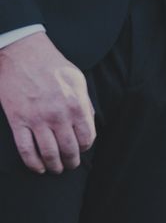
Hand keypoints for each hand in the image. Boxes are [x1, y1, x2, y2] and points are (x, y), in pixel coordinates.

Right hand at [0, 33, 94, 173]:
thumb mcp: (78, 80)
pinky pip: (26, 149)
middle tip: (71, 165)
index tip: (83, 149)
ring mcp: (37, 119)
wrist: (22, 53)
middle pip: (69, 149)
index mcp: (76, 104)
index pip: (87, 137)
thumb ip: (85, 102)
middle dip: (72, 161)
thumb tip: (90, 121)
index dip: (86, 147)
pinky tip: (38, 168)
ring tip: (56, 169)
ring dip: (54, 166)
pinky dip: (33, 163)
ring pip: (48, 153)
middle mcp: (58, 115)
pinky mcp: (18, 120)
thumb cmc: (52, 65)